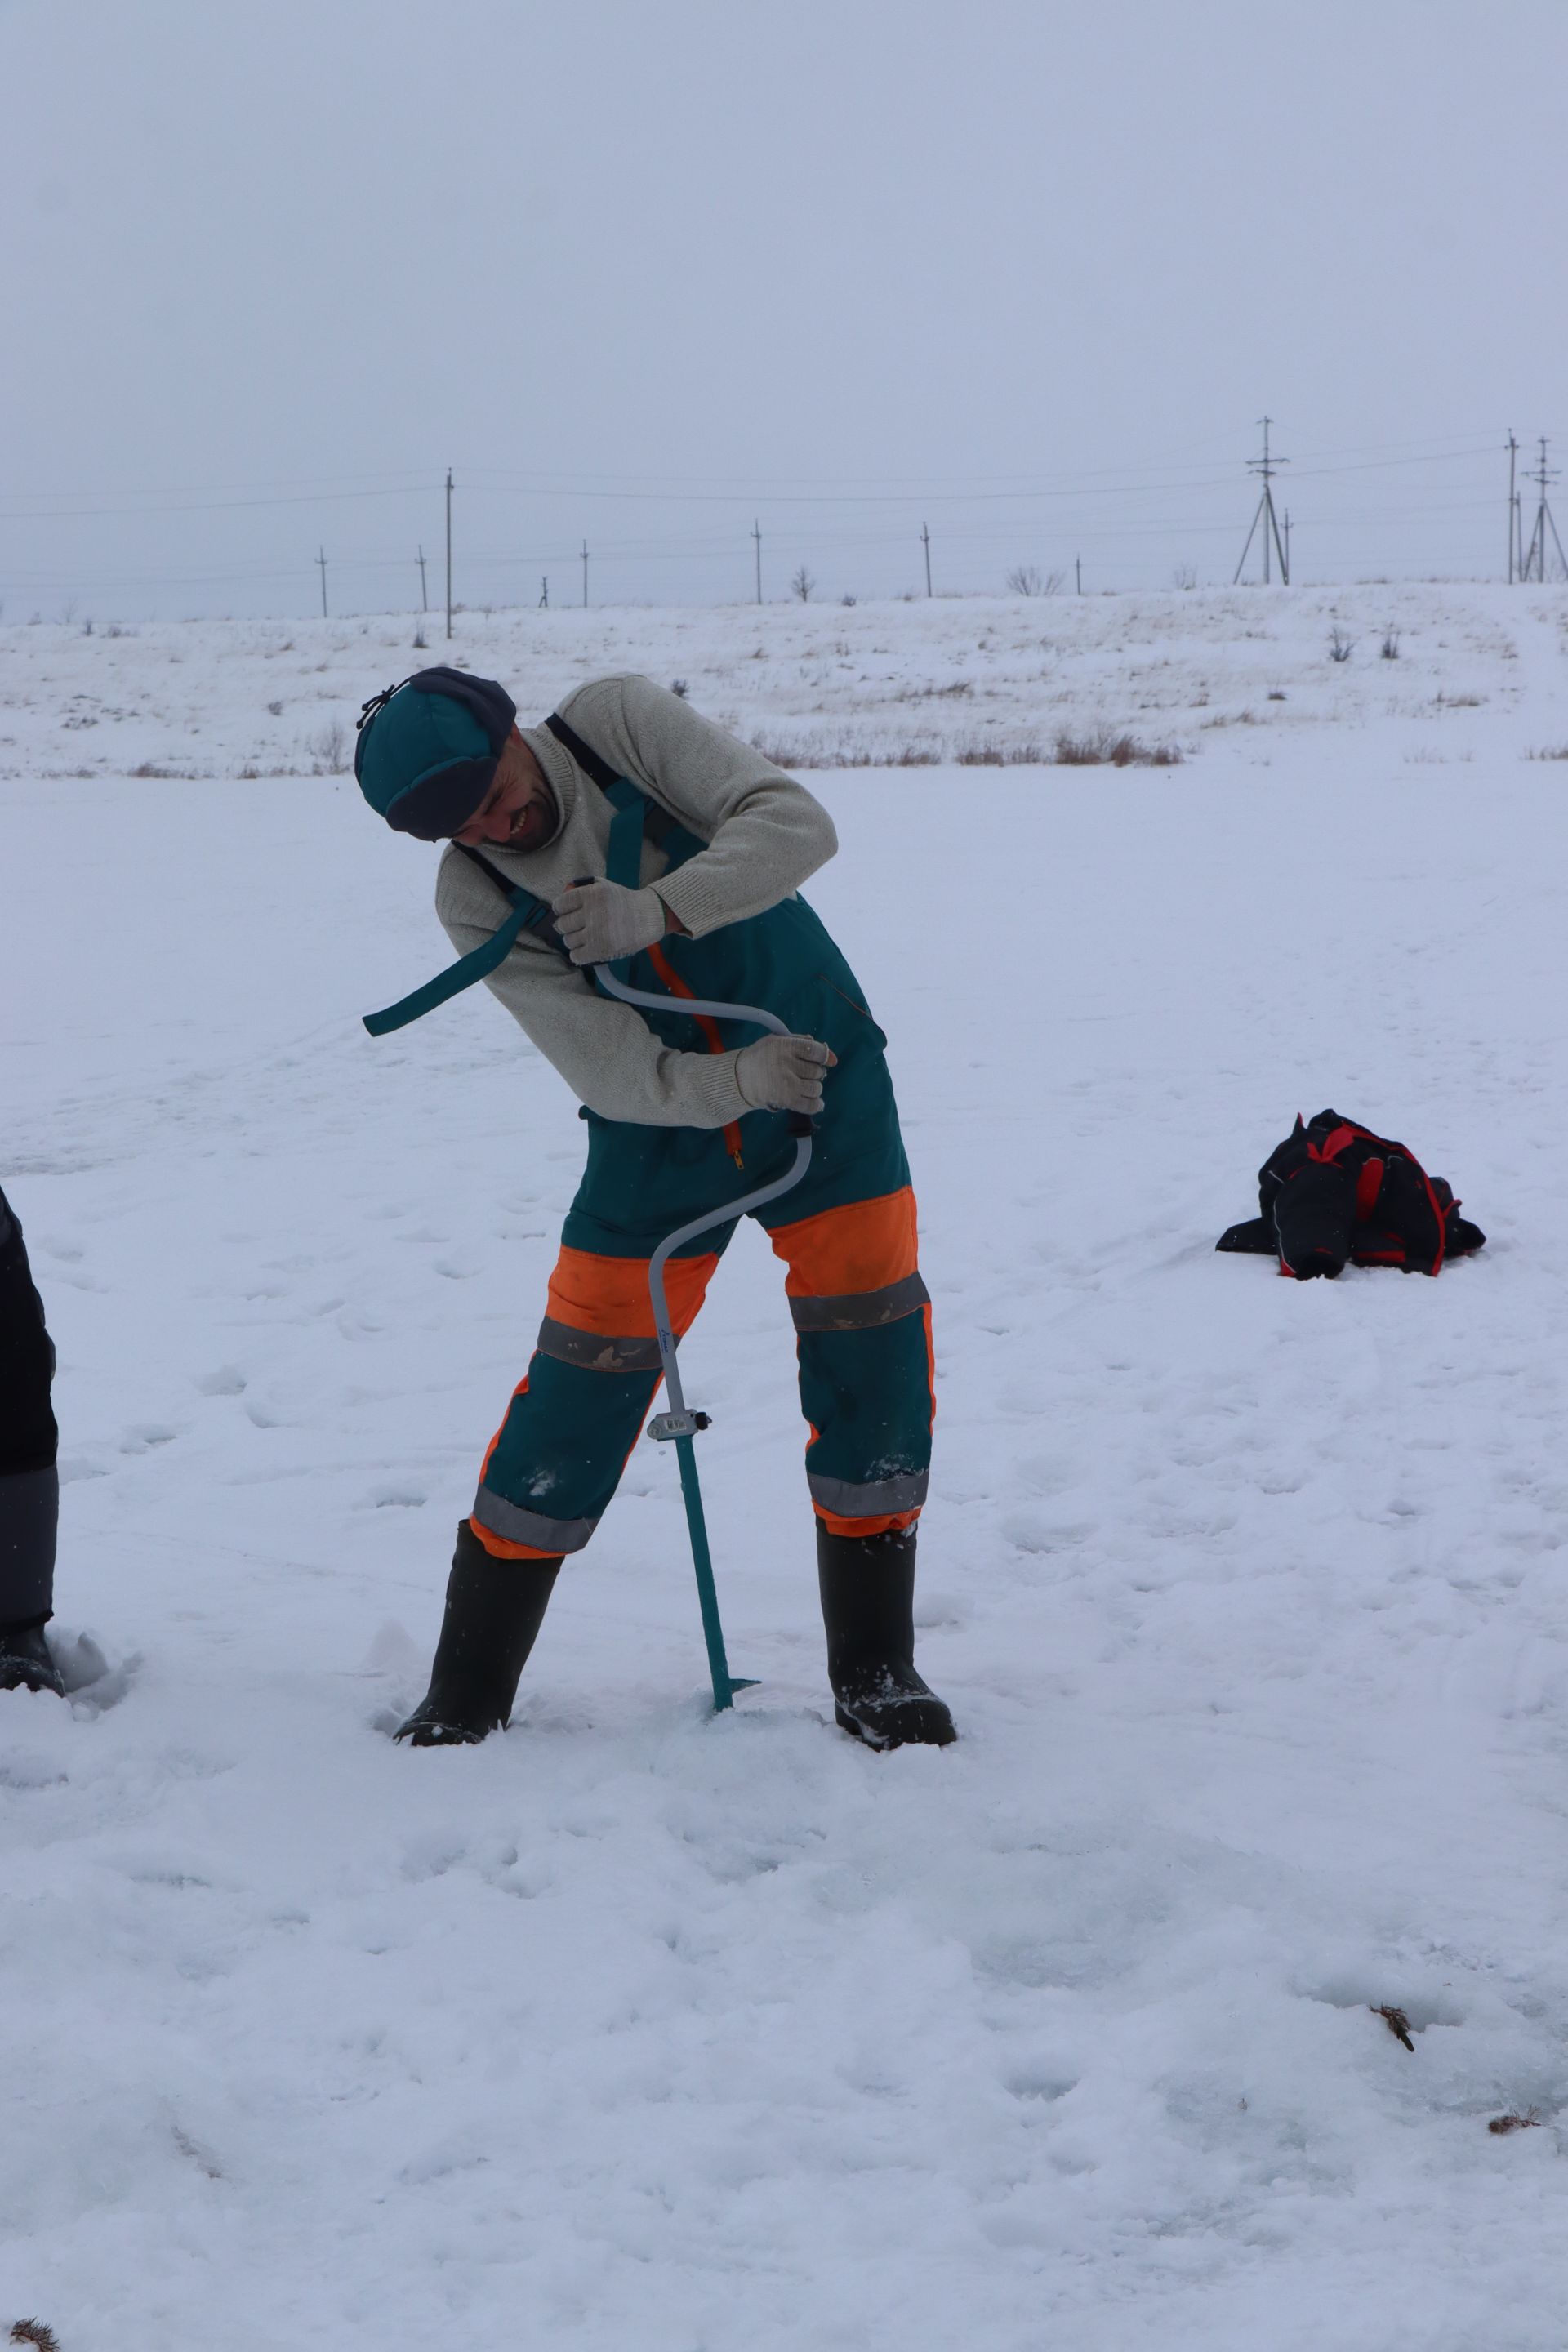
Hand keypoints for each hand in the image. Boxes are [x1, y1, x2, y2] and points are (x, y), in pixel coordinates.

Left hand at [552, 879, 666, 966]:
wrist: (648, 917)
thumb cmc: (623, 902)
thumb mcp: (604, 886)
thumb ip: (583, 889)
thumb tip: (562, 902)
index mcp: (591, 894)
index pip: (561, 904)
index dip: (560, 910)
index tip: (564, 913)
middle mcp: (592, 912)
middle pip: (563, 924)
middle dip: (567, 926)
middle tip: (576, 927)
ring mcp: (595, 933)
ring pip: (569, 941)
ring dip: (574, 940)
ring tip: (585, 938)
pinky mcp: (600, 950)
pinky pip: (576, 955)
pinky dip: (578, 954)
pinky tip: (585, 949)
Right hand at [734, 1033, 836, 1114]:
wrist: (739, 1078)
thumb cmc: (762, 1057)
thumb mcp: (778, 1041)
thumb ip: (805, 1043)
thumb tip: (832, 1057)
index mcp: (785, 1046)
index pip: (816, 1050)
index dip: (824, 1056)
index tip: (824, 1060)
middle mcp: (787, 1064)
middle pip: (817, 1071)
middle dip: (815, 1073)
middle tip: (803, 1074)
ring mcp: (787, 1083)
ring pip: (816, 1088)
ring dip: (814, 1088)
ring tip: (802, 1086)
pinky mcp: (786, 1100)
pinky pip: (811, 1105)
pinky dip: (816, 1105)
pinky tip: (814, 1102)